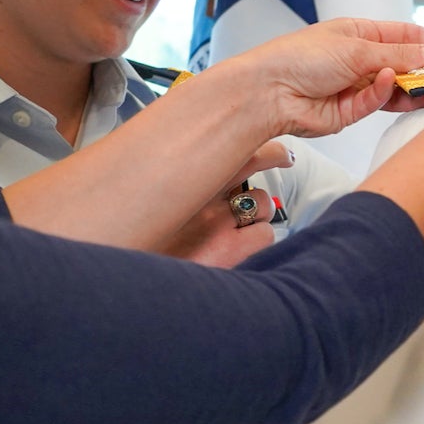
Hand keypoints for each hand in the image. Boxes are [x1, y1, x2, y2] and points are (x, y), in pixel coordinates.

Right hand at [154, 141, 289, 265]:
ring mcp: (217, 221)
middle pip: (254, 160)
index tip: (254, 131)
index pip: (221, 143)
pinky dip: (258, 240)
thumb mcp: (150, 212)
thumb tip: (190, 176)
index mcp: (179, 182)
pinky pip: (266, 233)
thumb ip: (172, 190)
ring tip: (241, 228)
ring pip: (263, 201)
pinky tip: (241, 251)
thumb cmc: (141, 252)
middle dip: (273, 157)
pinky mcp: (231, 248)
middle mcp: (199, 196)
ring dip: (259, 213)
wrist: (138, 292)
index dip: (243, 138)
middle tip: (285, 157)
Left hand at [222, 18, 423, 138]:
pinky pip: (379, 103)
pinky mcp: (351, 112)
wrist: (268, 92)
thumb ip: (401, 55)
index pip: (409, 36)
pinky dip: (386, 95)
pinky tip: (389, 86)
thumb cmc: (301, 57)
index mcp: (361, 34)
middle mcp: (362, 60)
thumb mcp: (358, 47)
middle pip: (407, 64)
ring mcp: (357, 86)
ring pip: (398, 89)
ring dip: (416, 88)